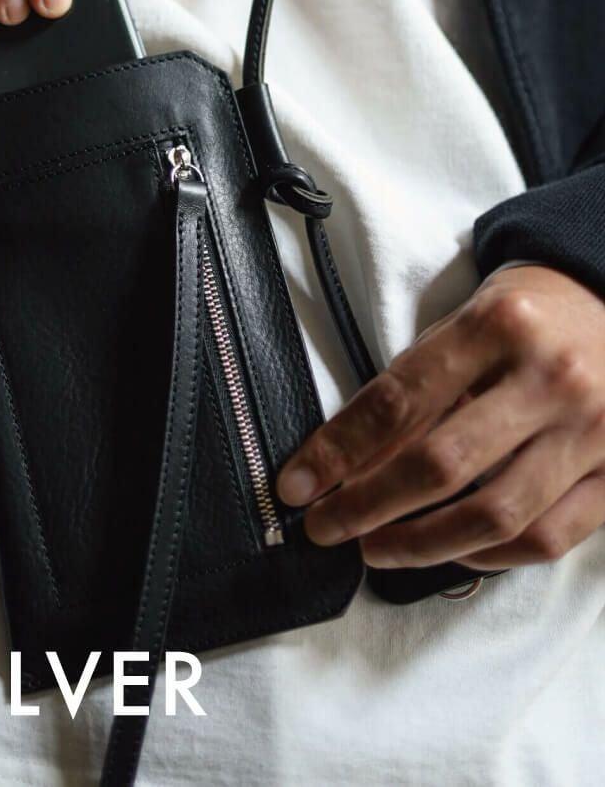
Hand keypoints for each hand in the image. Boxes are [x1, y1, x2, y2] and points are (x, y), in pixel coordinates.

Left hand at [275, 265, 604, 569]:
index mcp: (497, 326)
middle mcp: (547, 379)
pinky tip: (448, 552)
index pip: (399, 400)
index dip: (339, 450)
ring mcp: (589, 431)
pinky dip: (488, 557)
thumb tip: (349, 461)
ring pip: (493, 515)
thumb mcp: (466, 323)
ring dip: (421, 545)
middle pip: (440, 464)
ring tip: (376, 549)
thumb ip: (417, 385)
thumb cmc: (527, 316)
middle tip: (326, 527)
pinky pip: (545, 538)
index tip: (298, 485)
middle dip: (368, 506)